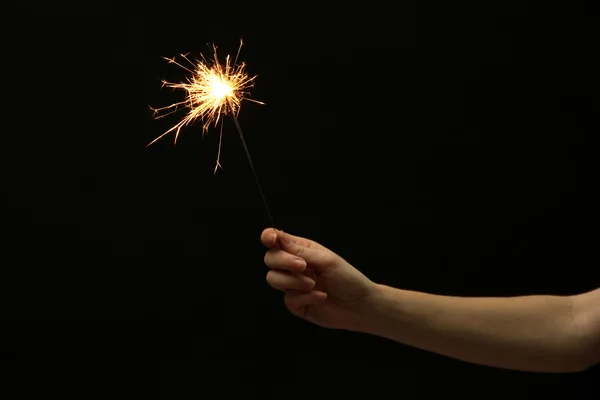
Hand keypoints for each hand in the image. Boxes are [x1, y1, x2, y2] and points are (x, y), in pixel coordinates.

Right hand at [261, 228, 377, 330]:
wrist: (360, 305)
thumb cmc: (348, 278)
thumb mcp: (326, 259)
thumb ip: (300, 250)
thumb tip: (277, 235)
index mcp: (301, 250)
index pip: (276, 241)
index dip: (269, 238)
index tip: (271, 240)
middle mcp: (294, 267)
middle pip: (270, 259)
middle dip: (284, 262)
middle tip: (303, 266)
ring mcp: (293, 286)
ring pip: (273, 279)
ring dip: (294, 281)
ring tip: (314, 284)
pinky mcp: (296, 304)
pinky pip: (288, 299)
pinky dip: (305, 297)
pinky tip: (321, 296)